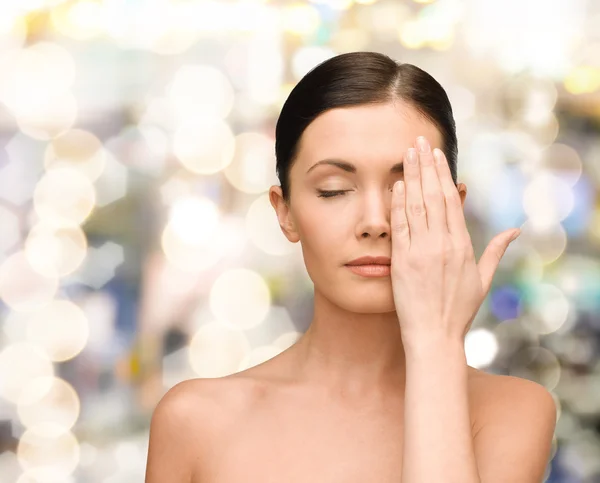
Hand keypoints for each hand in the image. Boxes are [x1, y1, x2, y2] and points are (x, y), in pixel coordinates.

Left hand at [390, 136, 519, 346]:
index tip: (436, 155)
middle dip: (425, 166)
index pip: (451, 200)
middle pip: (433, 196)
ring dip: (410, 177)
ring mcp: (421, 251)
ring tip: (406, 155)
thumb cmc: (458, 310)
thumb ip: (497, 251)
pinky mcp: (402, 261)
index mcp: (462, 245)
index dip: (443, 174)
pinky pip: (400, 227)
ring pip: (416, 206)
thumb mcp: (483, 280)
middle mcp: (442, 244)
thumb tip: (516, 230)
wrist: (434, 336)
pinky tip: (396, 186)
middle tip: (418, 142)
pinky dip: (398, 204)